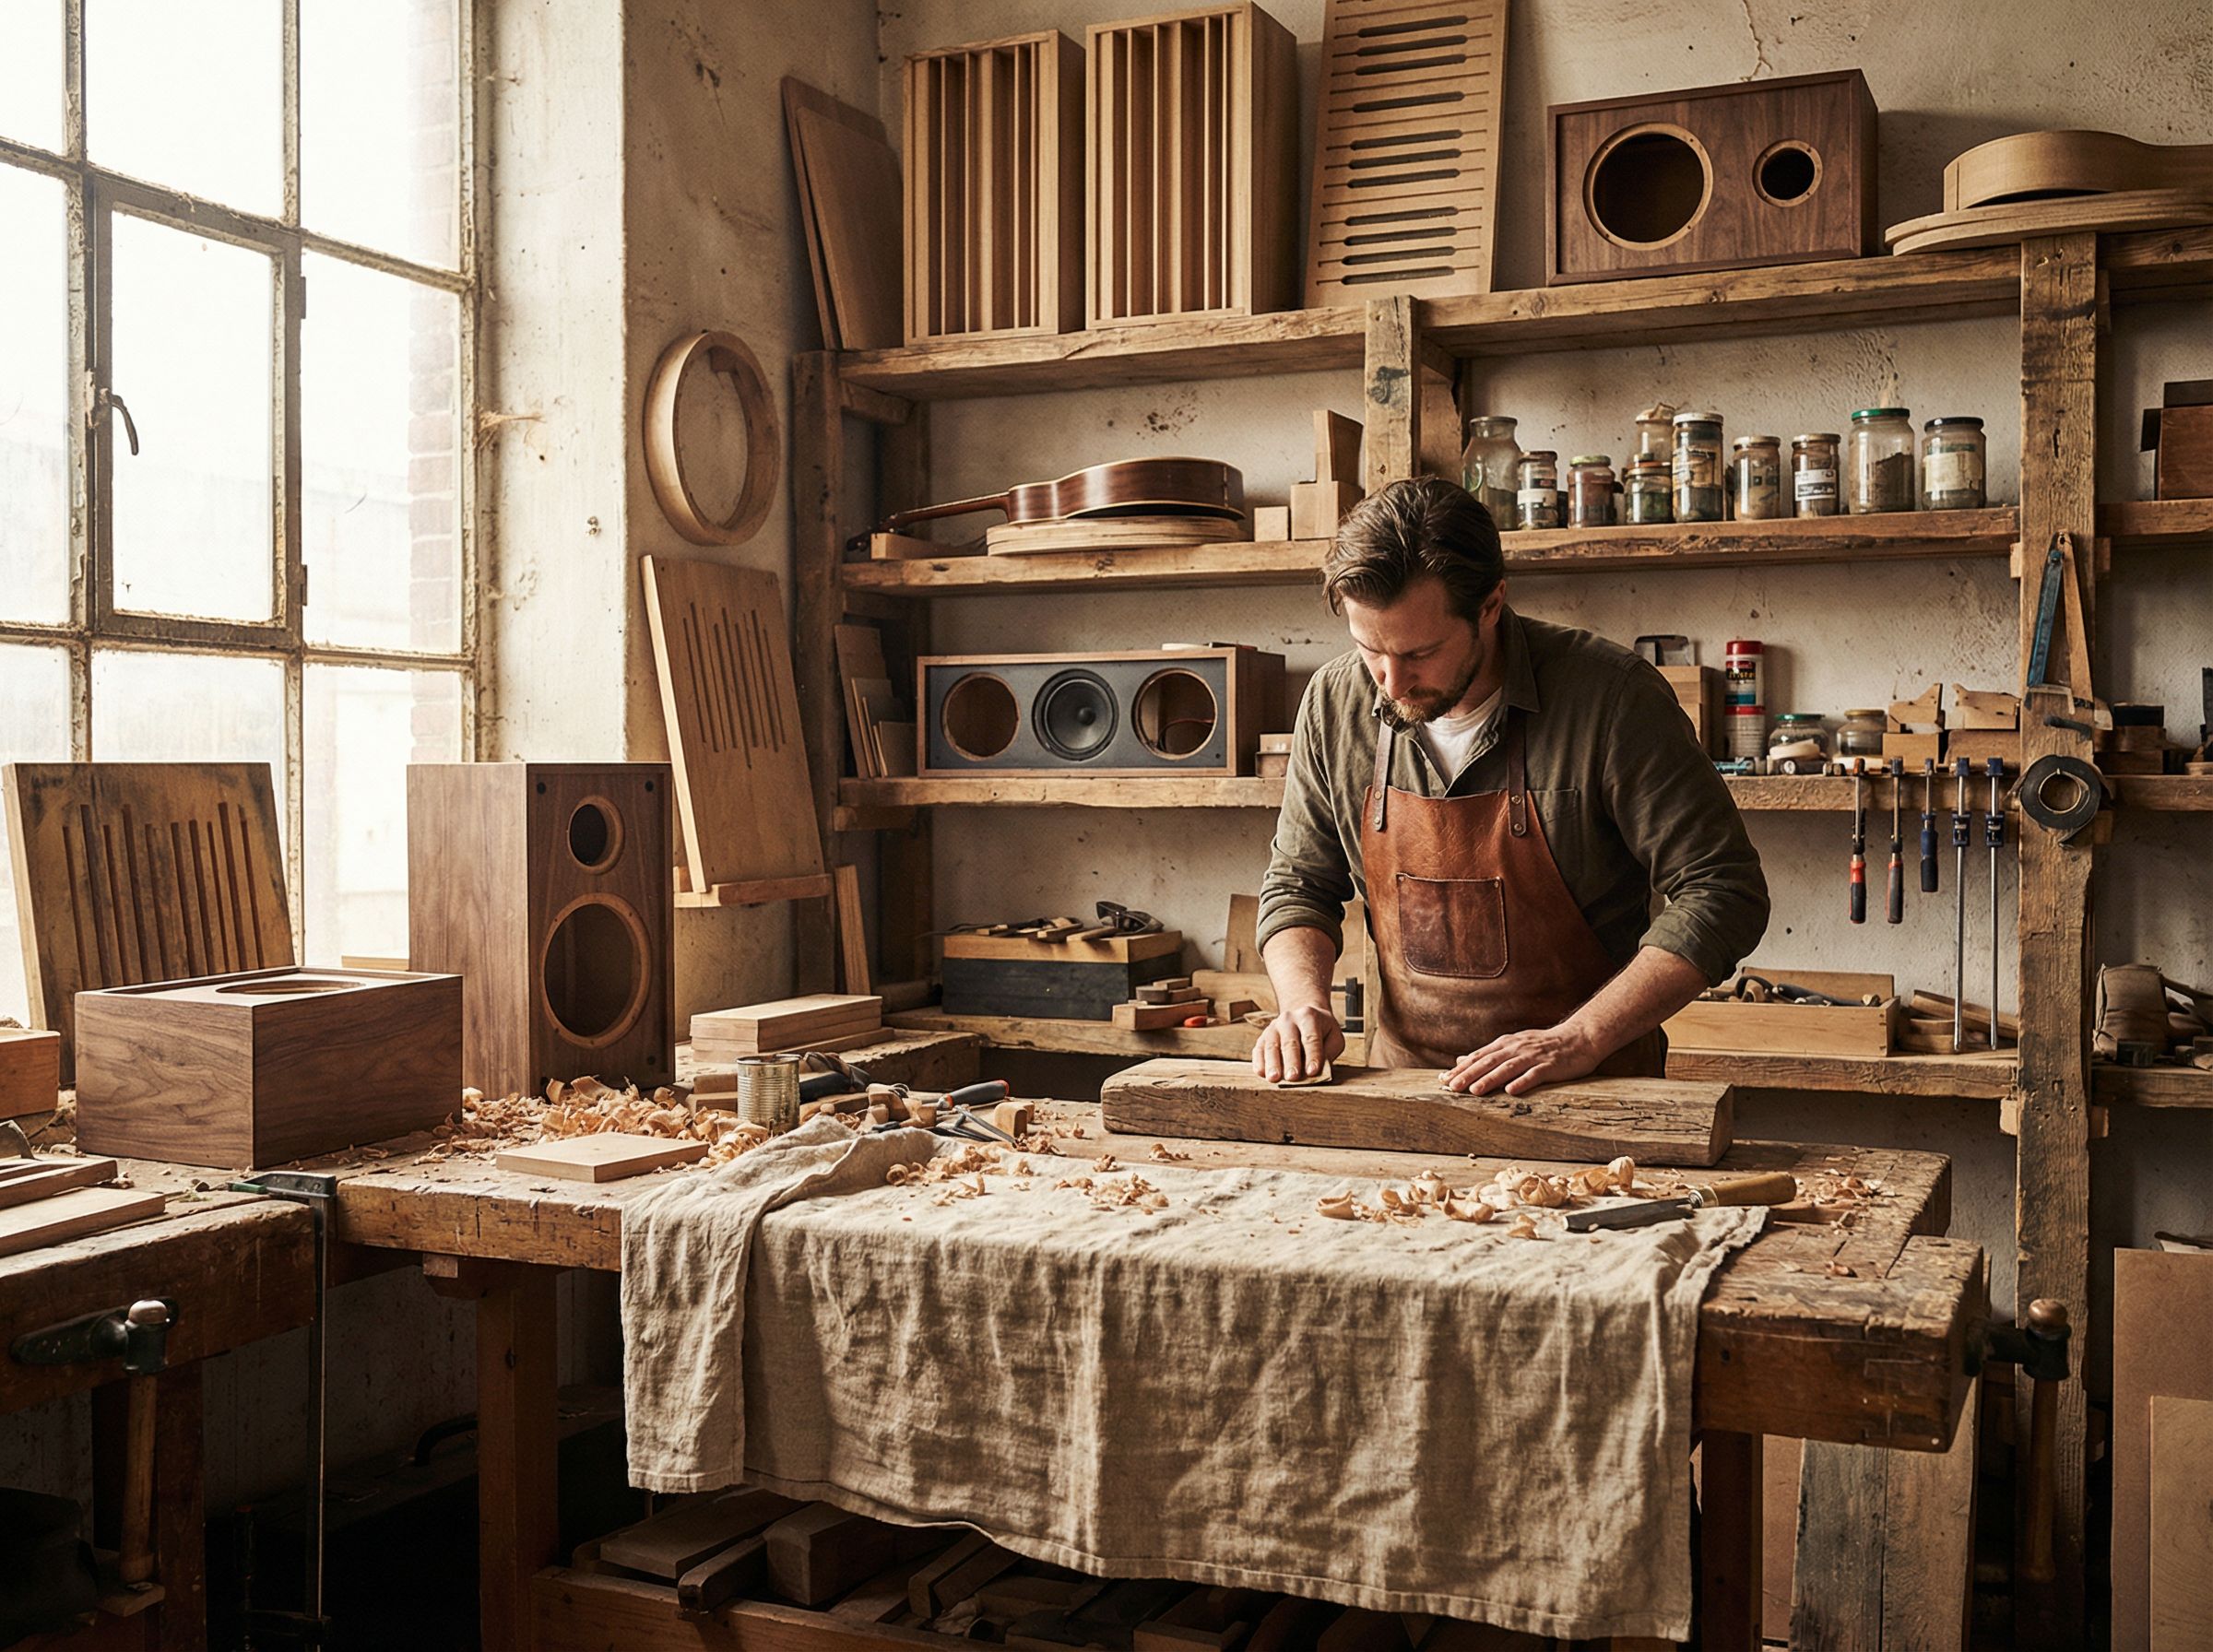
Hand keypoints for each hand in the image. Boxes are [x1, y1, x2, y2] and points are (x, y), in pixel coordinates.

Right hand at [1252, 1004, 1345, 1083]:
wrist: (1303, 1016)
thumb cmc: (1322, 1031)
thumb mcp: (1333, 1037)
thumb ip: (1328, 1052)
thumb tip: (1317, 1071)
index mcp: (1309, 1016)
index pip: (1311, 1038)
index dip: (1313, 1055)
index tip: (1313, 1071)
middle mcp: (1289, 1019)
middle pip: (1290, 1042)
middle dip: (1291, 1061)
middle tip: (1292, 1077)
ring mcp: (1273, 1027)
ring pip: (1272, 1046)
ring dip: (1273, 1063)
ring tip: (1274, 1078)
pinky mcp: (1263, 1037)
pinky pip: (1259, 1049)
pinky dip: (1259, 1062)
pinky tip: (1261, 1073)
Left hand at [1443, 1023, 1600, 1095]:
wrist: (1579, 1038)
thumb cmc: (1544, 1045)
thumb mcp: (1513, 1045)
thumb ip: (1488, 1054)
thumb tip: (1461, 1059)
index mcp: (1506, 1044)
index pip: (1478, 1056)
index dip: (1461, 1068)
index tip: (1443, 1080)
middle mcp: (1516, 1048)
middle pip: (1488, 1062)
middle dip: (1469, 1074)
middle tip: (1451, 1087)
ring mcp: (1533, 1057)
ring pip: (1508, 1068)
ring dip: (1490, 1079)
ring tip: (1474, 1090)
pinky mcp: (1550, 1066)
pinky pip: (1534, 1074)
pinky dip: (1522, 1082)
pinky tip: (1511, 1091)